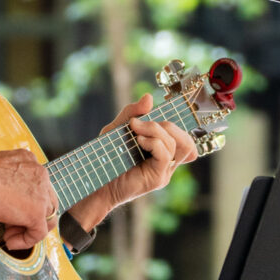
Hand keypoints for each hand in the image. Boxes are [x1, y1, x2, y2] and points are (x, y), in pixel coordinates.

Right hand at [0, 147, 57, 250]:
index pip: (39, 188)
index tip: (9, 210)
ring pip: (47, 219)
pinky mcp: (37, 212)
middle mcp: (41, 176)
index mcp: (32, 163)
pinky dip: (26, 241)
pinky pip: (39, 233)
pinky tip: (11, 242)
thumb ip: (9, 182)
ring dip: (27, 230)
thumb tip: (4, 196)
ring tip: (9, 236)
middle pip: (47, 203)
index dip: (26, 203)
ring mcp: (41, 195)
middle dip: (30, 218)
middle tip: (10, 226)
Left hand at [84, 93, 198, 218]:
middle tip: (138, 123)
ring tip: (135, 130)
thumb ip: (132, 113)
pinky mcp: (158, 178)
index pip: (183, 136)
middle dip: (165, 124)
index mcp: (162, 150)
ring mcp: (164, 171)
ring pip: (176, 144)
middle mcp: (167, 161)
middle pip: (184, 139)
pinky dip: (153, 142)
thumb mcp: (117, 129)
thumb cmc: (106, 157)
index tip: (153, 115)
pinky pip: (165, 155)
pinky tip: (138, 141)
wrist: (95, 181)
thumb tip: (149, 97)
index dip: (176, 123)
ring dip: (156, 130)